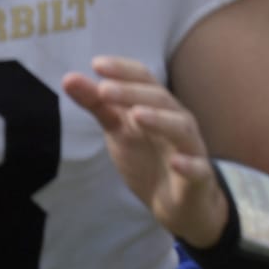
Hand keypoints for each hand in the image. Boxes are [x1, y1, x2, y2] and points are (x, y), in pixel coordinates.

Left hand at [63, 56, 230, 246]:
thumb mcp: (118, 130)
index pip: (143, 79)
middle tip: (104, 89)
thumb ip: (97, 105)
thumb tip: (69, 78)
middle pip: (160, 99)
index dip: (123, 70)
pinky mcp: (199, 178)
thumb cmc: (147, 158)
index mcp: (158, 106)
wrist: (176, 204)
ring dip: (160, 120)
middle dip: (132, 92)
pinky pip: (198, 169)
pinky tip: (177, 163)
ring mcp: (190, 148)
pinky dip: (189, 165)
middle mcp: (177, 120)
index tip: (96, 64)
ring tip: (136, 115)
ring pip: (180, 128)